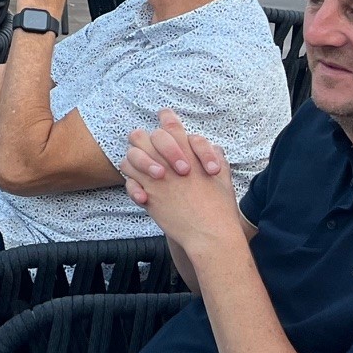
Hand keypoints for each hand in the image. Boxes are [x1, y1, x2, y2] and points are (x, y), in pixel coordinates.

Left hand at [120, 108, 242, 254]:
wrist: (210, 234)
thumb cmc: (219, 207)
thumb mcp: (223, 177)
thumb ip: (214, 157)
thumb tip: (211, 146)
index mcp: (187, 151)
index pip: (170, 125)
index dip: (166, 118)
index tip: (164, 119)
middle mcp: (167, 159)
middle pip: (140, 136)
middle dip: (143, 141)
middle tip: (154, 155)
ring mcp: (154, 176)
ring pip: (130, 156)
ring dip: (136, 162)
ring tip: (151, 174)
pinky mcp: (146, 193)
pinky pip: (129, 179)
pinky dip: (134, 184)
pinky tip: (146, 194)